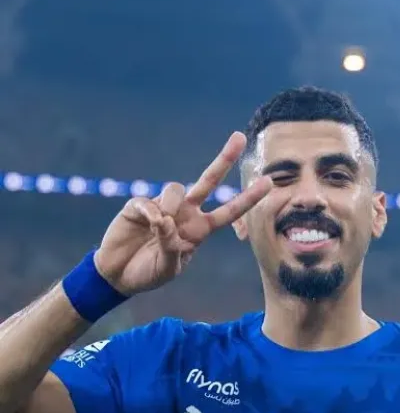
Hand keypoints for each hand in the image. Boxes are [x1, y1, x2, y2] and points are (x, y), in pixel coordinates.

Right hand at [94, 132, 270, 294]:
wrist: (119, 275)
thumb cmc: (149, 272)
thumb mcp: (169, 267)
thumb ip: (173, 247)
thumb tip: (165, 220)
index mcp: (200, 230)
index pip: (229, 212)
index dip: (248, 198)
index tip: (268, 183)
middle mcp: (185, 213)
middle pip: (209, 181)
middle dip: (224, 160)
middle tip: (240, 137)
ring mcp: (163, 206)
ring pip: (176, 188)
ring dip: (171, 206)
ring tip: (159, 227)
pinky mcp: (139, 206)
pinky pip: (148, 201)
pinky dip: (149, 213)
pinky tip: (146, 224)